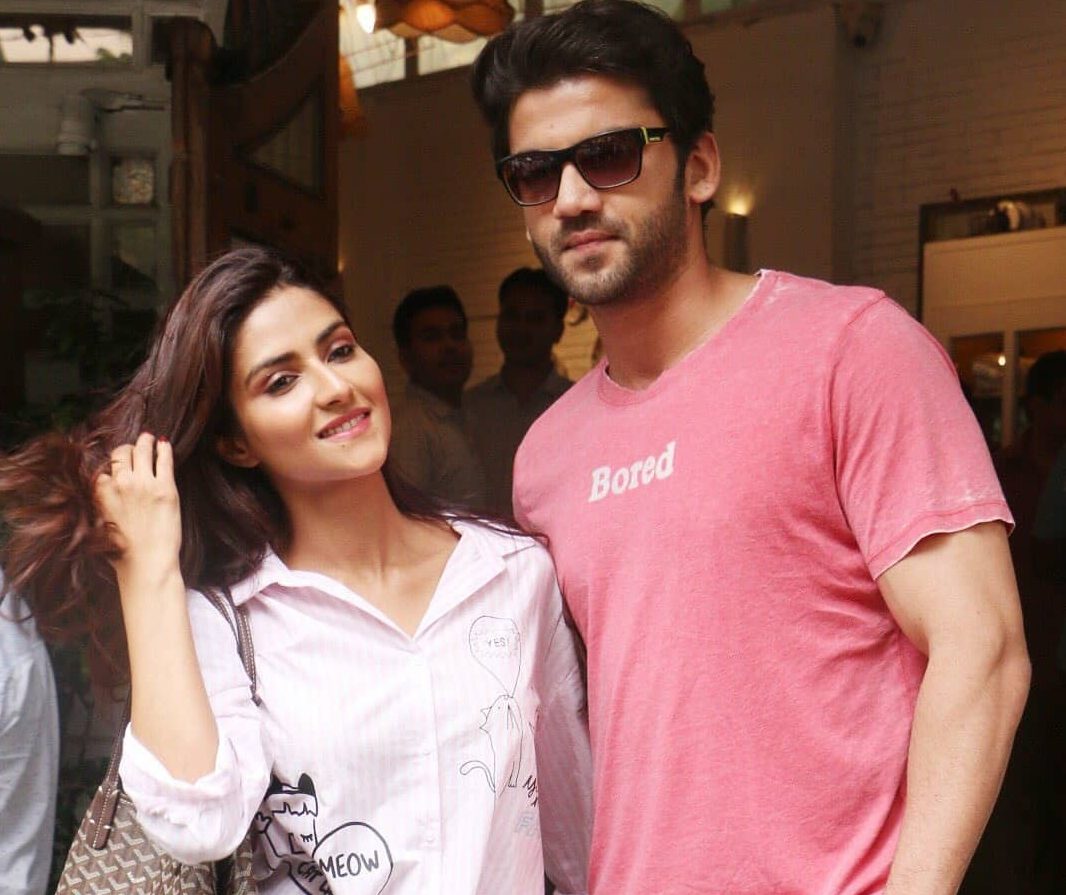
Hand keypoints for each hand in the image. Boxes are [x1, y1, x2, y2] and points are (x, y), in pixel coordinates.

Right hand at [94, 432, 181, 578]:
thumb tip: (105, 487)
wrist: (146, 564)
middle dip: (129, 448)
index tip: (120, 463)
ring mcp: (143, 484)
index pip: (105, 466)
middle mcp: (119, 483)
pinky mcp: (165, 489)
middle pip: (122, 453)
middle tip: (138, 444)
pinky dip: (164, 450)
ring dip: (147, 441)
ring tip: (151, 437)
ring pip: (143, 451)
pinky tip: (165, 445)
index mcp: (99, 492)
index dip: (114, 464)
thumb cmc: (122, 551)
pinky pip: (164, 460)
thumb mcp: (99, 523)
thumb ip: (102, 501)